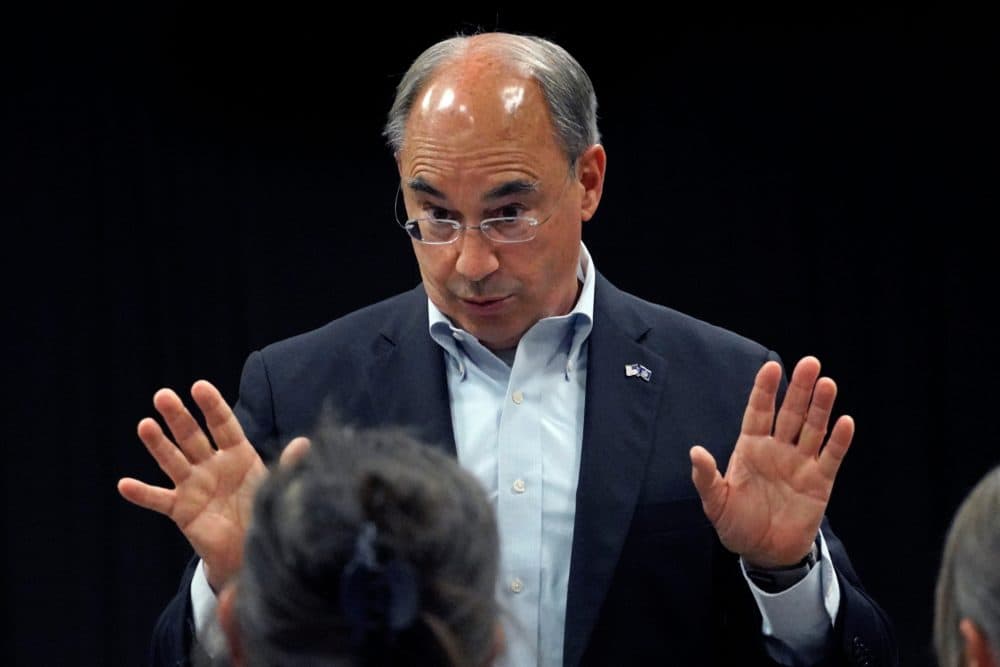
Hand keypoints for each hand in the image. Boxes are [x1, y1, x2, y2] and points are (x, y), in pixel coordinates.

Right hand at [117, 380, 268, 590]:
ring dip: (158, 443)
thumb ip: (289, 465)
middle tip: (163, 396)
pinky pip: (159, 500)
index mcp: (238, 455)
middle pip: (192, 436)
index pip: (224, 425)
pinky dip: (141, 493)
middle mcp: (212, 465)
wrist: (251, 549)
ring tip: (144, 425)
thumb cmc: (265, 510)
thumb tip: (306, 443)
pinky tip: (124, 484)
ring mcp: (194, 485)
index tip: (199, 386)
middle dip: (178, 416)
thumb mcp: (279, 486)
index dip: (212, 406)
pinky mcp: (181, 509)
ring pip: (173, 460)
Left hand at [689, 356, 853, 567]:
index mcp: (750, 447)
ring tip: (827, 383)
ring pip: (813, 429)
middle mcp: (777, 449)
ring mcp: (800, 463)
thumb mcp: (715, 502)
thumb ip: (706, 477)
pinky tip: (844, 421)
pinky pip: (831, 457)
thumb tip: (695, 452)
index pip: (759, 411)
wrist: (764, 553)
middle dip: (799, 388)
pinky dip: (838, 440)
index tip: (771, 366)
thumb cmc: (736, 523)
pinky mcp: (820, 482)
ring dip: (821, 407)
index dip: (765, 390)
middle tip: (810, 363)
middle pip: (791, 413)